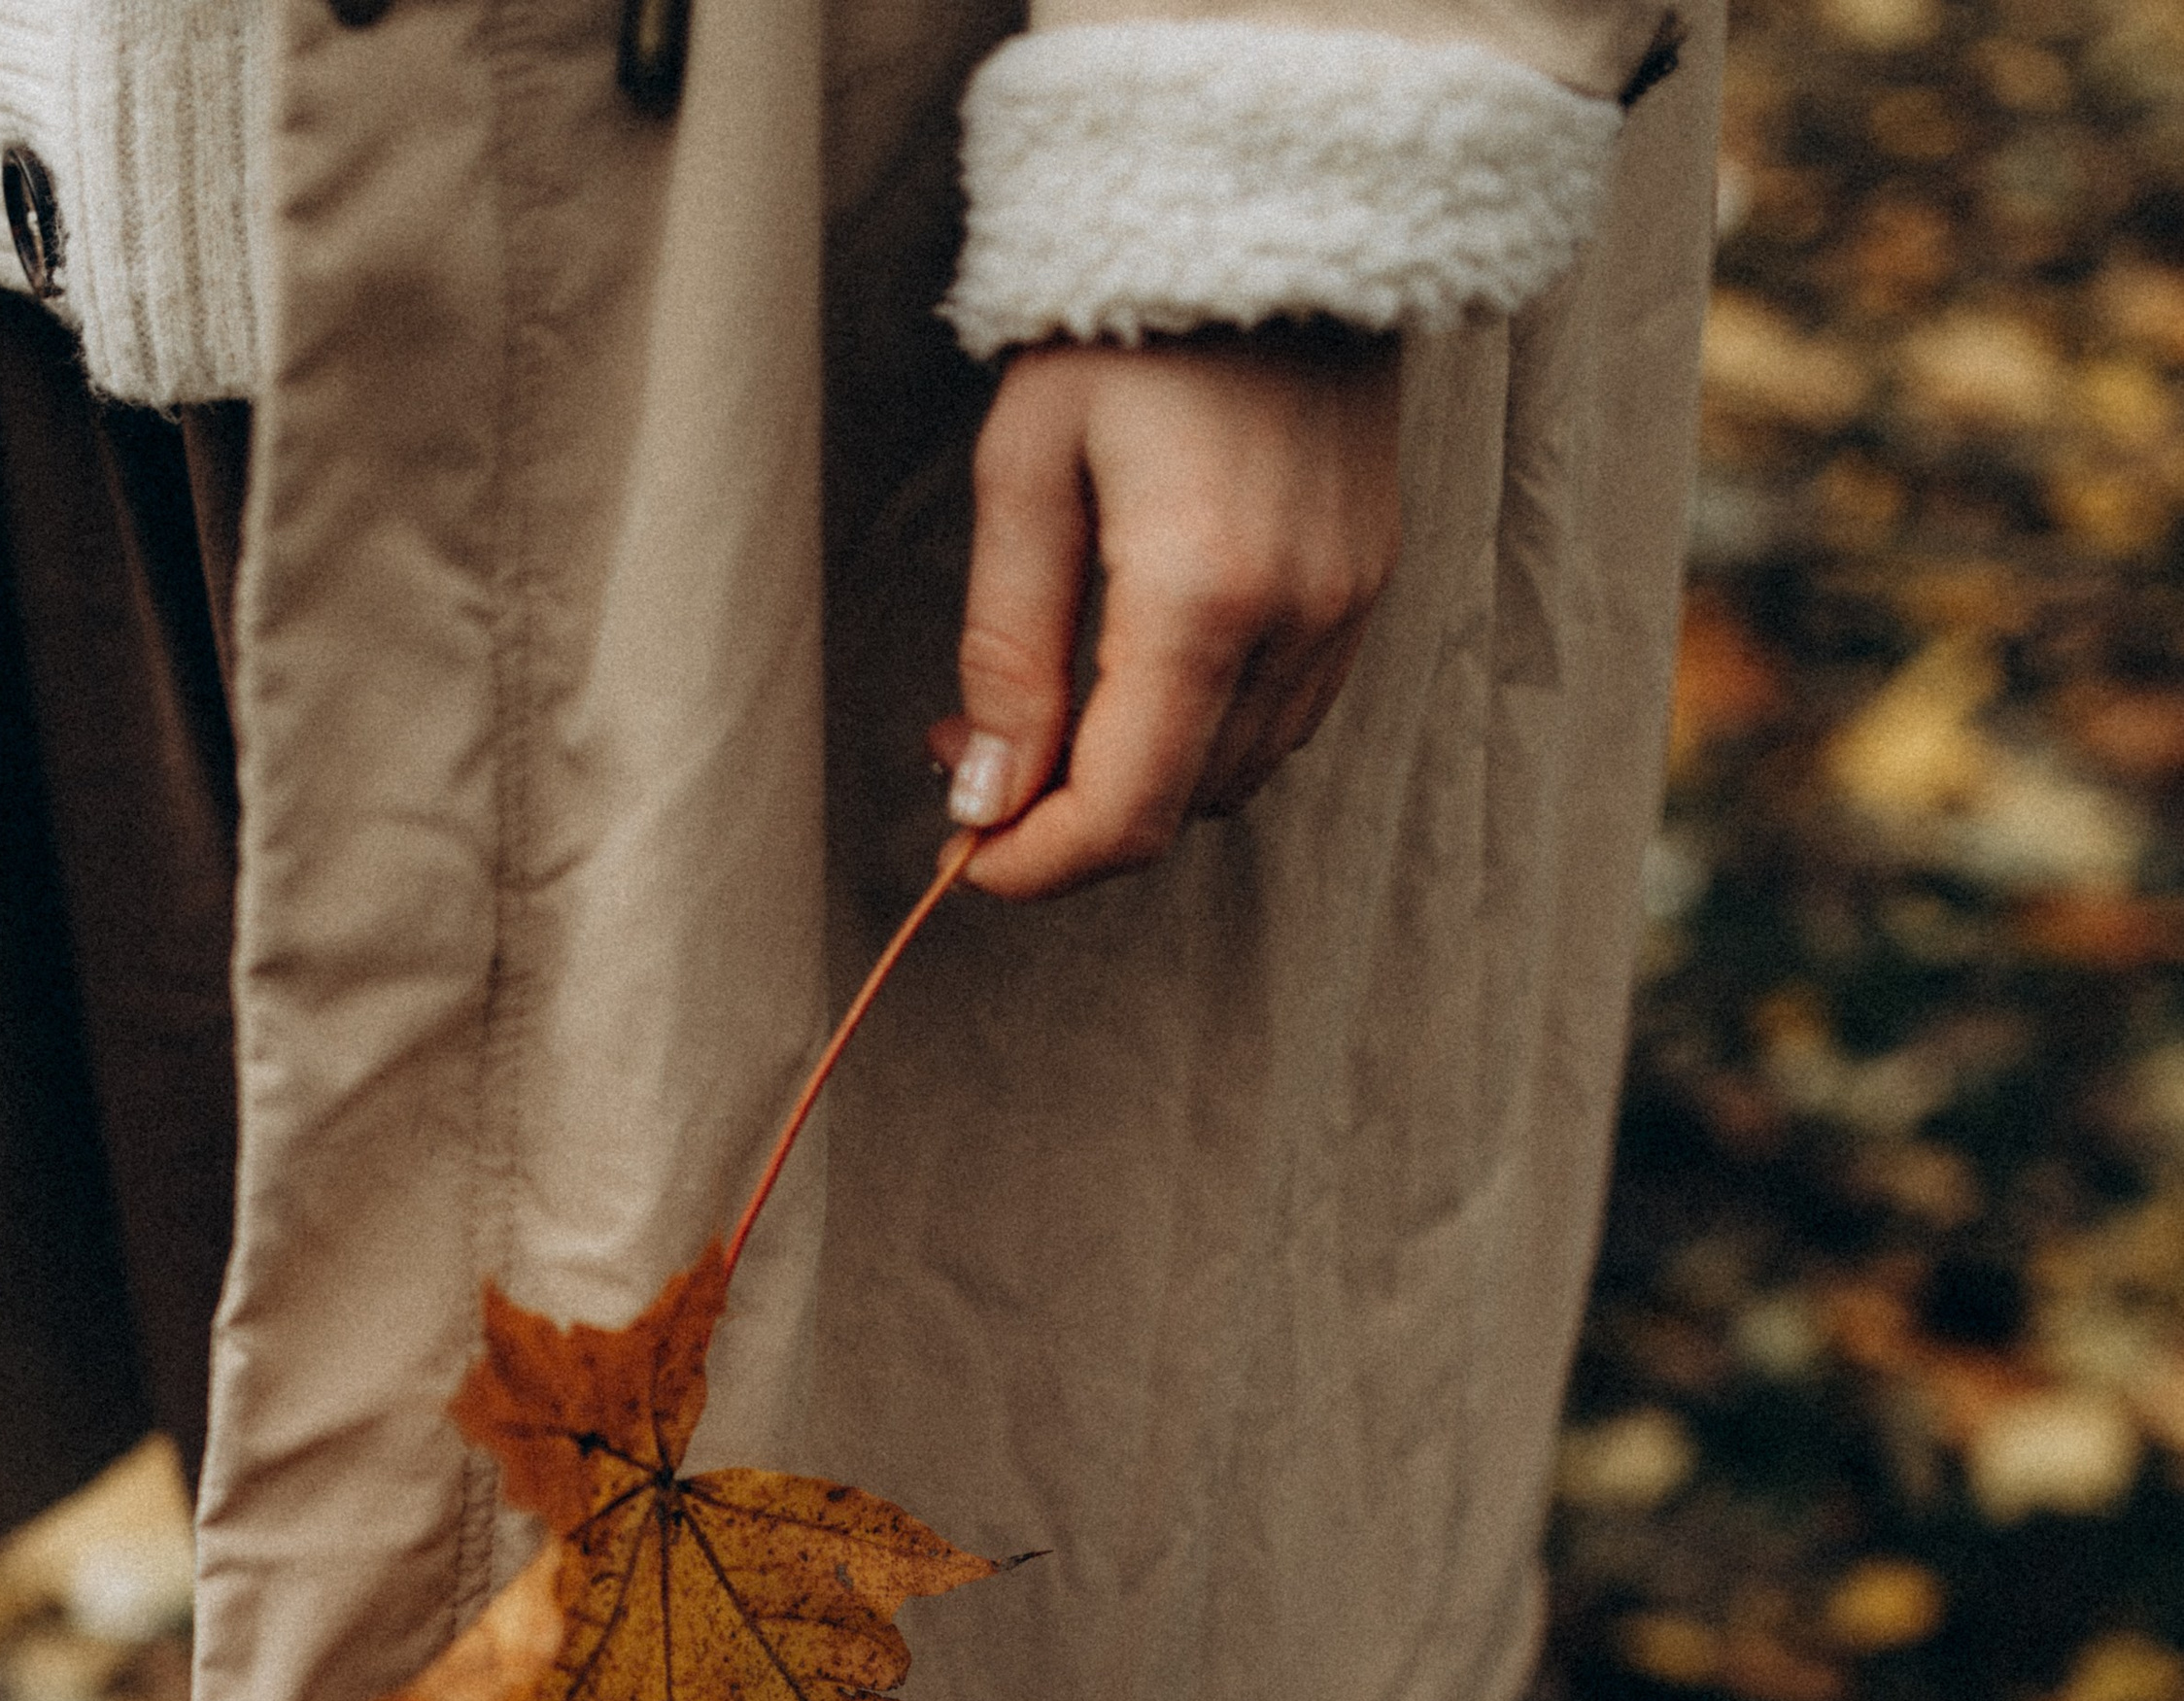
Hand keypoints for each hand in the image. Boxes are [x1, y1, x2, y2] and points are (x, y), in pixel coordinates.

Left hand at [928, 326, 1402, 900]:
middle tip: (976, 747)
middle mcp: (1295, 620)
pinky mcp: (1367, 587)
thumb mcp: (1024, 467)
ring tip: (1046, 705)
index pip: (1122, 815)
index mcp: (1200, 597)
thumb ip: (1005, 647)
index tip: (965, 855)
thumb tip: (986, 799)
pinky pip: (1280, 722)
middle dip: (1067, 819)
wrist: (1276, 203)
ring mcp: (1347, 609)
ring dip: (1134, 781)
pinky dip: (1198, 737)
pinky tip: (1136, 674)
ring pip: (1231, 781)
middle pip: (1177, 813)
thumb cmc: (1127, 318)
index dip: (1034, 866)